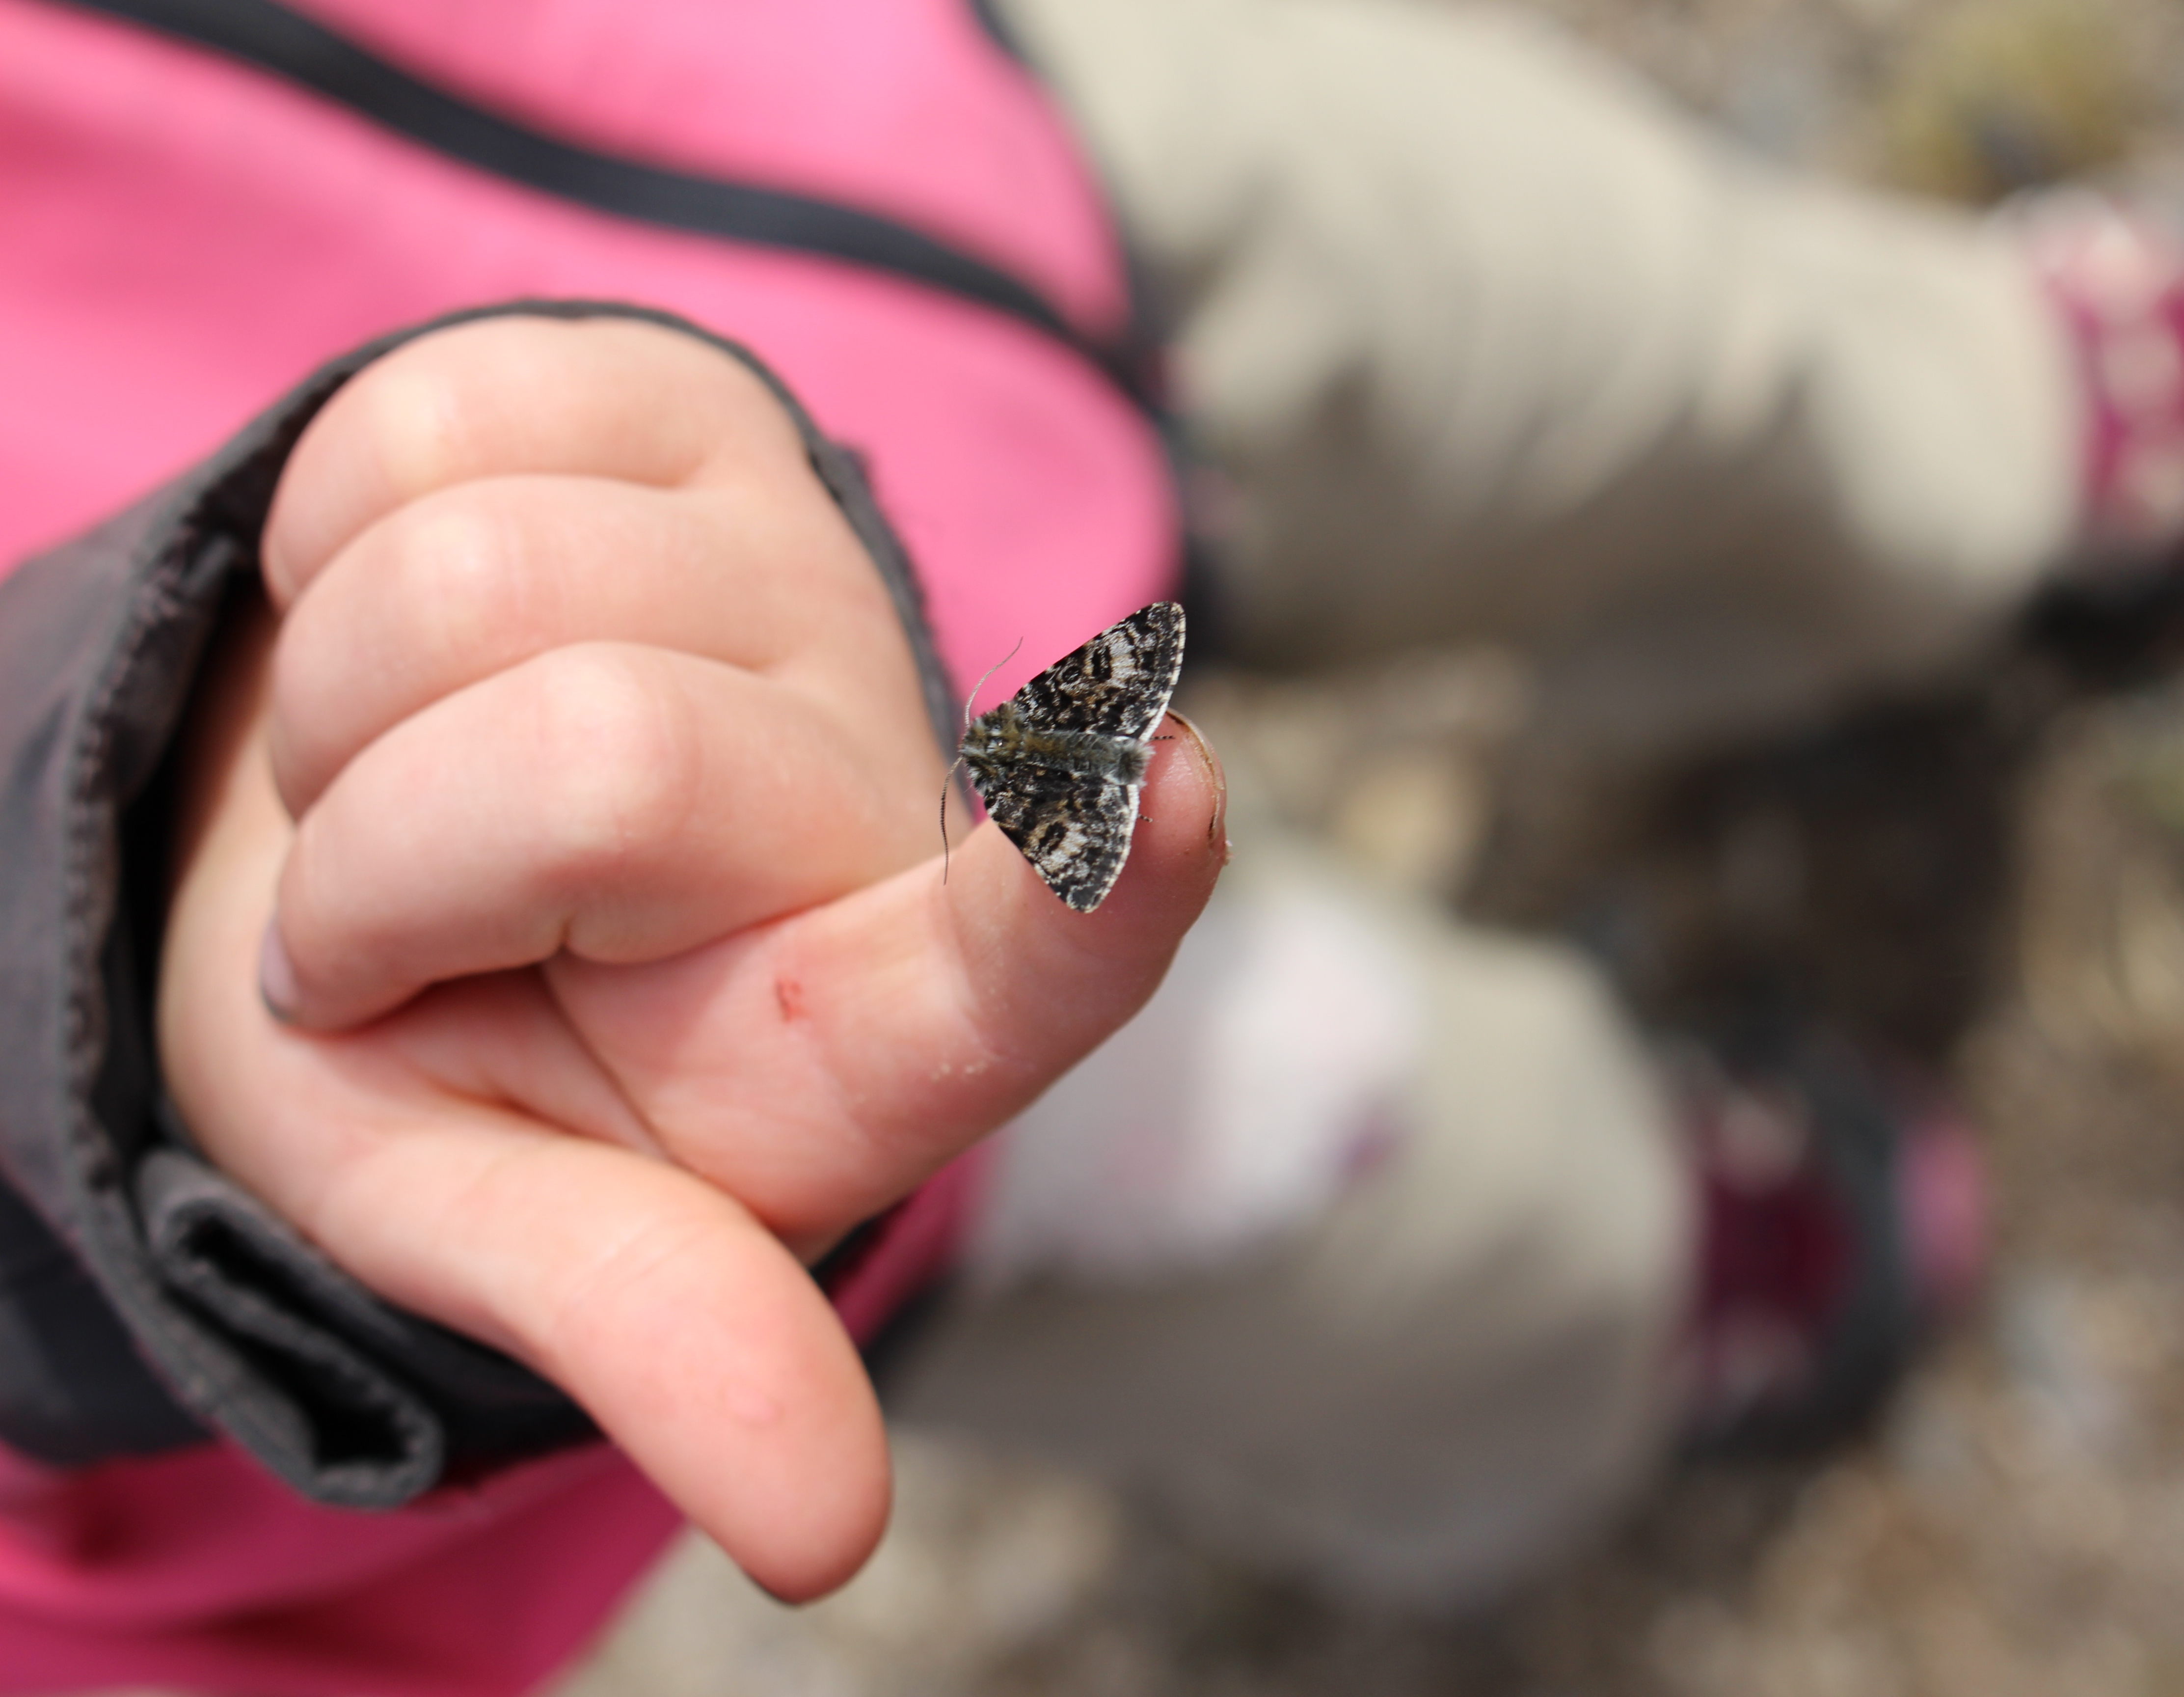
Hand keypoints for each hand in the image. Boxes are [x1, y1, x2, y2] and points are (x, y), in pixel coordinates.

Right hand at [154, 315, 1223, 1597]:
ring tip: (404, 788)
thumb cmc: (450, 1065)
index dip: (1094, 887)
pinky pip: (434, 418)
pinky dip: (336, 543)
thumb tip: (828, 1539)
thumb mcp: (507, 1222)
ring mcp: (796, 565)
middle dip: (387, 867)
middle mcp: (873, 787)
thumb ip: (667, 1334)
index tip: (1164, 797)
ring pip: (481, 571)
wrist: (351, 868)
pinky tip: (414, 636)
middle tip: (395, 927)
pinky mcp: (685, 404)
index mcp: (863, 1027)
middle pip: (601, 751)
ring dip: (343, 716)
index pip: (1035, 966)